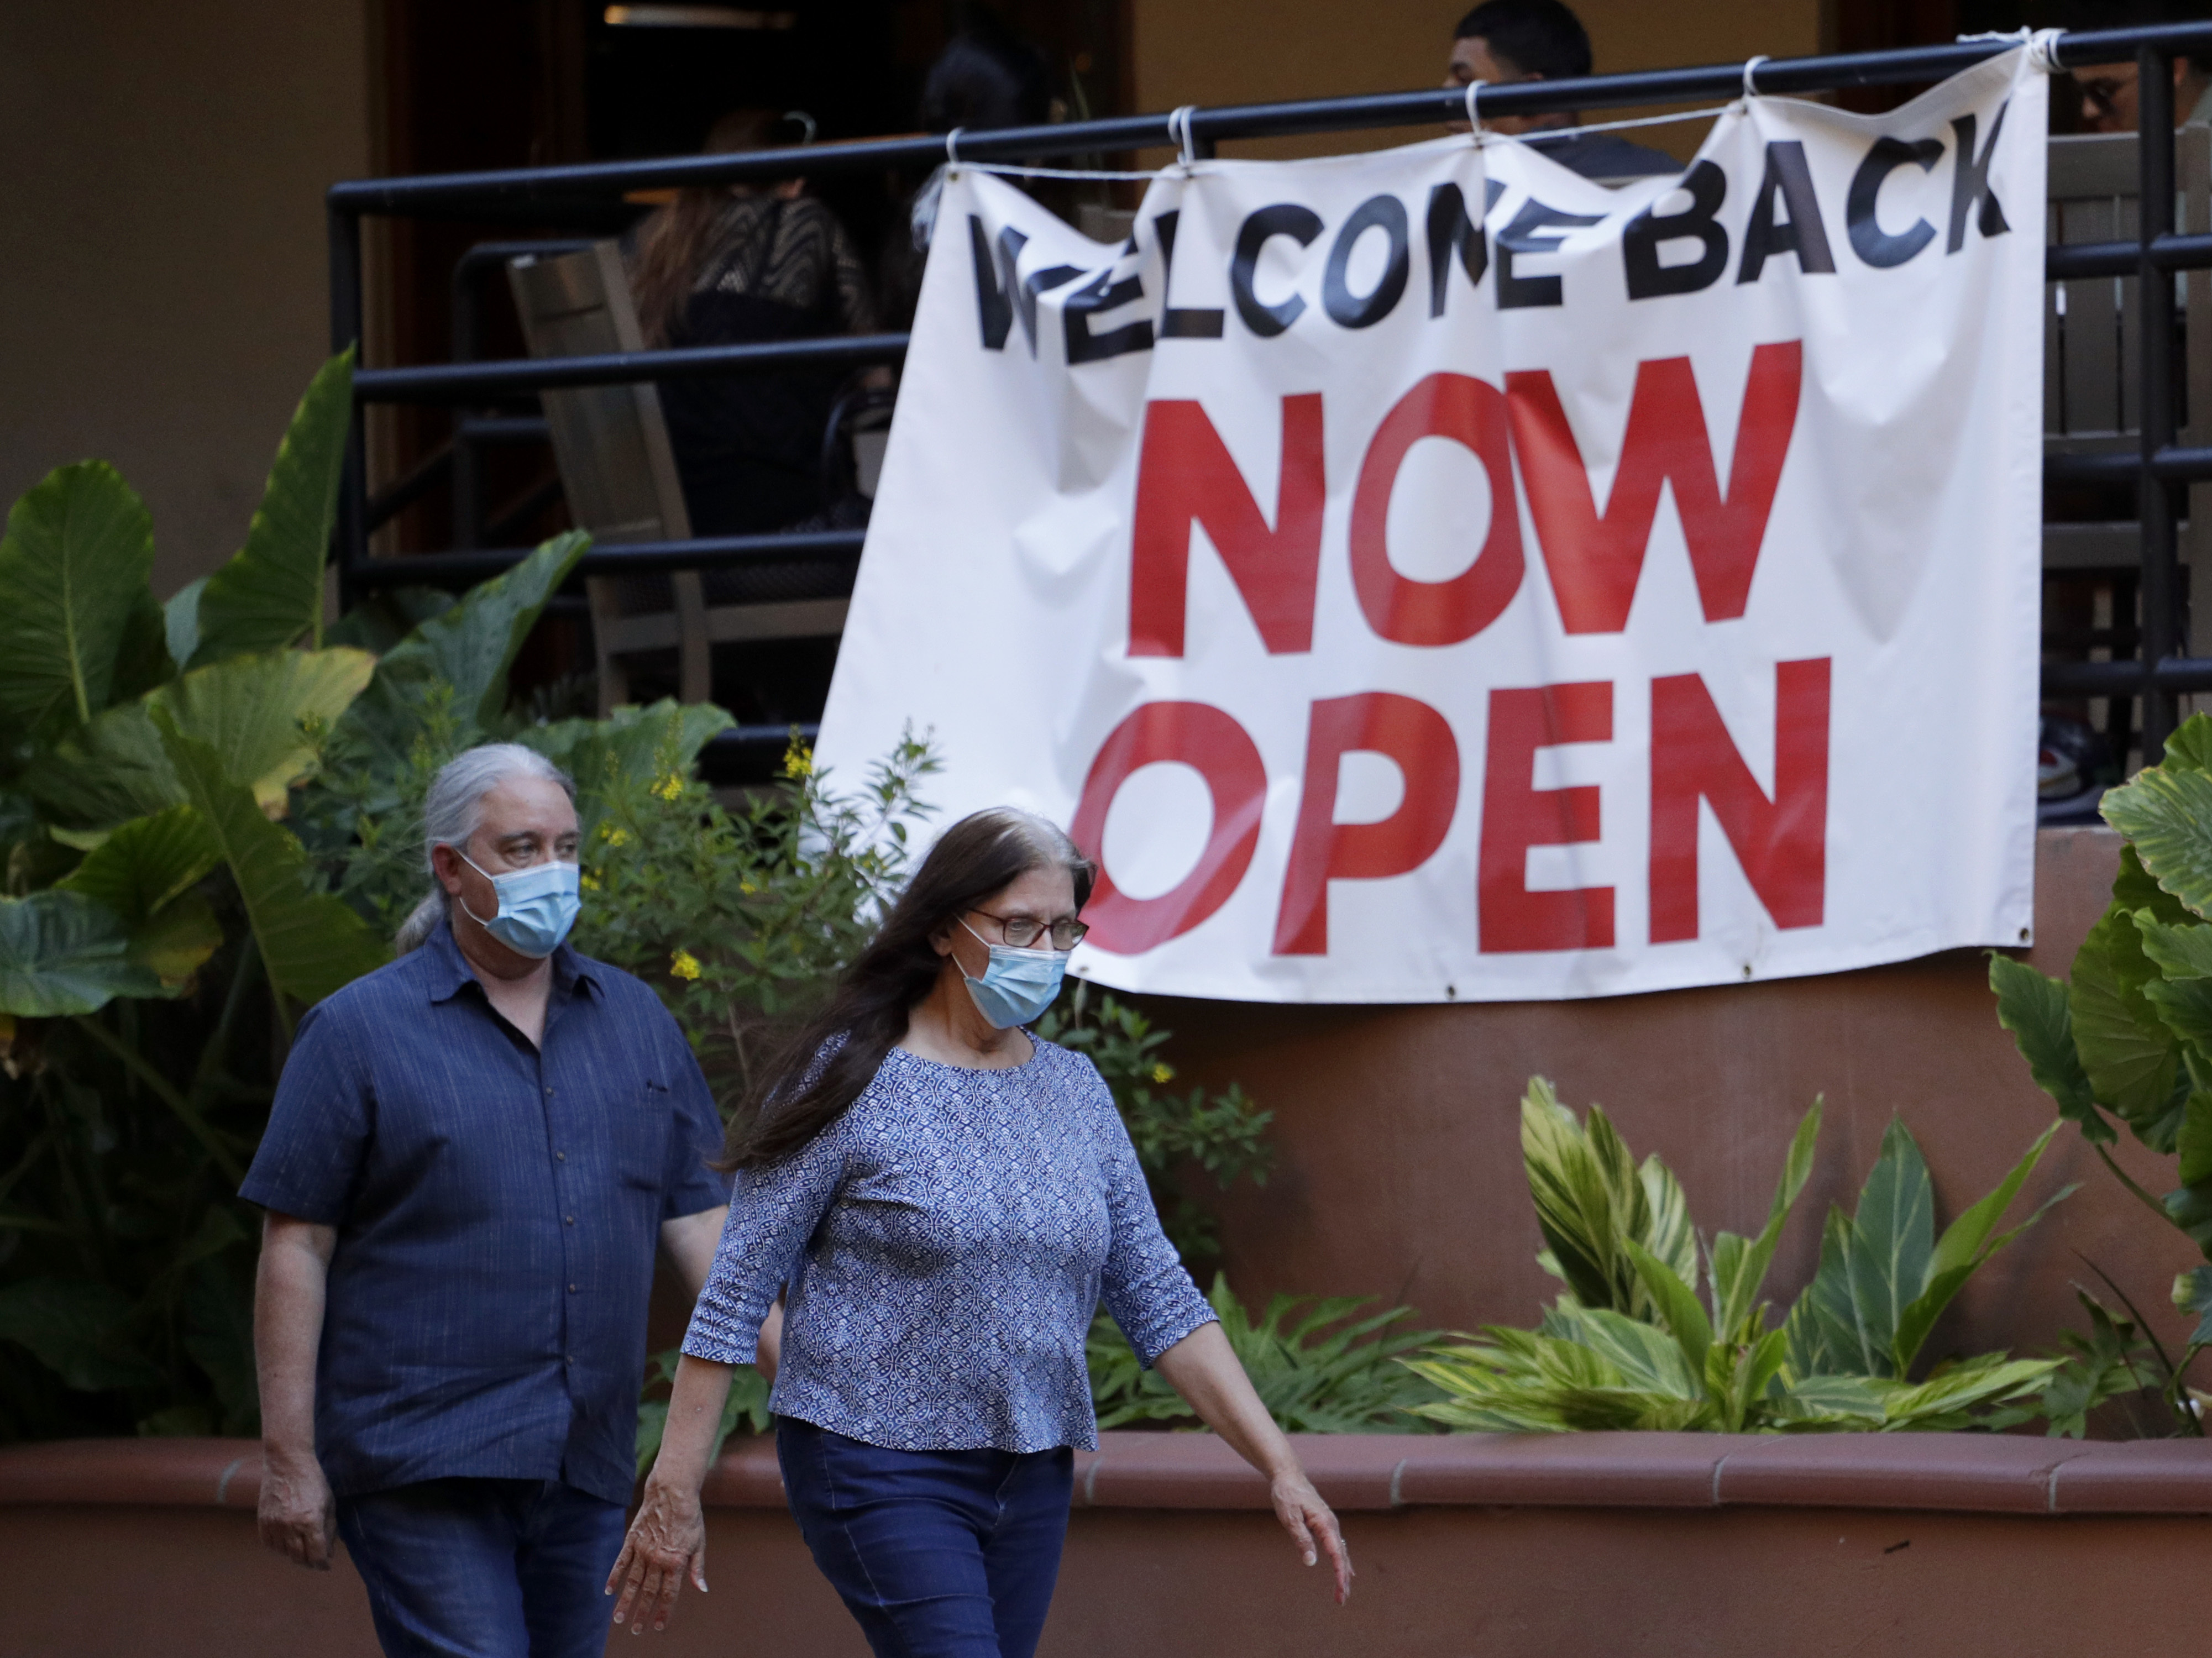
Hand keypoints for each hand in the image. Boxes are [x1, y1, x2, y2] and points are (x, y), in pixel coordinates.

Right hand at [257, 1446, 335, 1569]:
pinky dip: (279, 1547)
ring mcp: (274, 1525)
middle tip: (316, 1559)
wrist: (287, 1464)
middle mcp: (290, 1526)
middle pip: (299, 1558)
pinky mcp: (262, 1522)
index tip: (326, 1565)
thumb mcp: (329, 1503)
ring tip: (303, 1546)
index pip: (316, 1555)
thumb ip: (330, 1529)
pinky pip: (270, 1545)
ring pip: (284, 1554)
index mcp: (311, 1521)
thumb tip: (330, 1552)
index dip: (323, 1564)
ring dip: (294, 1554)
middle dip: (310, 1562)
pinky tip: (288, 1541)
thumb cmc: (313, 1481)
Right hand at [606, 1477, 706, 1634]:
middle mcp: (657, 1559)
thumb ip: (697, 1568)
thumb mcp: (699, 1543)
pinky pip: (621, 1563)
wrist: (673, 1492)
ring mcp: (642, 1550)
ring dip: (625, 1602)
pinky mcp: (632, 1540)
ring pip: (632, 1582)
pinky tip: (608, 1592)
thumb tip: (702, 1589)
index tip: (658, 1627)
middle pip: (648, 1592)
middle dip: (642, 1613)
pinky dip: (614, 1578)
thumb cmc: (689, 1518)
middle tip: (636, 1630)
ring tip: (619, 1619)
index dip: (663, 1612)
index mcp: (675, 1562)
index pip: (668, 1594)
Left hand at [1270, 1468, 1351, 1603]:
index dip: (1339, 1573)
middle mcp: (1332, 1525)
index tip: (1340, 1589)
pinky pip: (1337, 1547)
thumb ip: (1301, 1539)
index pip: (1336, 1553)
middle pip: (1342, 1556)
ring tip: (1342, 1592)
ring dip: (1342, 1573)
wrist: (1289, 1476)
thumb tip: (1311, 1562)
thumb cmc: (1287, 1495)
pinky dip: (1342, 1562)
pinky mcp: (1325, 1525)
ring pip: (1341, 1552)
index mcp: (1325, 1523)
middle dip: (1342, 1579)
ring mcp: (1330, 1524)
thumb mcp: (1290, 1518)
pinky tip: (1345, 1572)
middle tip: (1341, 1600)